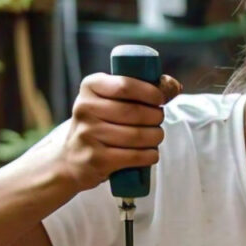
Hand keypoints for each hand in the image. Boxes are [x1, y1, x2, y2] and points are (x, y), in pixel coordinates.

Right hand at [57, 72, 182, 193]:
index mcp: (90, 87)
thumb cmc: (100, 125)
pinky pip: (134, 156)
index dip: (150, 92)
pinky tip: (151, 153)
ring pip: (137, 135)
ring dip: (155, 137)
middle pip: (135, 112)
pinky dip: (150, 155)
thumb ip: (142, 91)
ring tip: (155, 137)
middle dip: (156, 117)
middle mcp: (85, 108)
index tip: (160, 99)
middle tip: (158, 121)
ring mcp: (89, 134)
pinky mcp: (96, 158)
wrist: (71, 160)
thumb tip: (174, 85)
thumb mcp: (111, 101)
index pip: (125, 85)